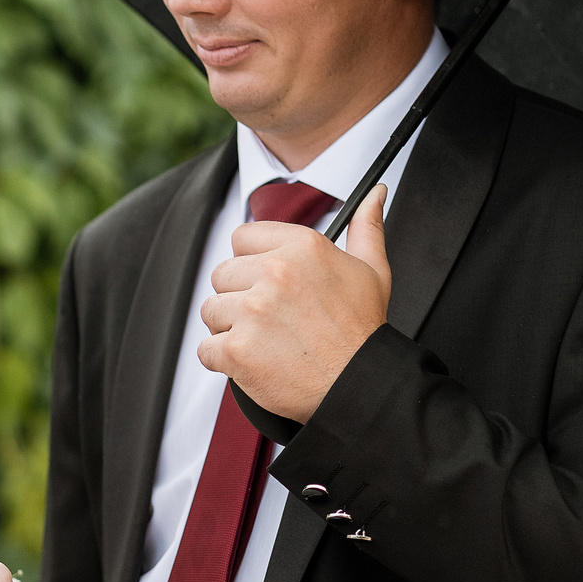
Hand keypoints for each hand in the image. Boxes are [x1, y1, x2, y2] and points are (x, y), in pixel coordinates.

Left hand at [196, 182, 390, 422]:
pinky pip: (206, 349)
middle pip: (222, 274)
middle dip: (239, 297)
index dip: (251, 262)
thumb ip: (366, 227)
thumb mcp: (372, 271)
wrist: (360, 387)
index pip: (242, 238)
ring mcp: (252, 312)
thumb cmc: (364, 331)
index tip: (266, 282)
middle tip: (270, 319)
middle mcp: (274, 273)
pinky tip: (253, 363)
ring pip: (211, 310)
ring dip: (230, 329)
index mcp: (302, 247)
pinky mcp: (237, 350)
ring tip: (265, 342)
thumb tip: (376, 193)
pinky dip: (223, 360)